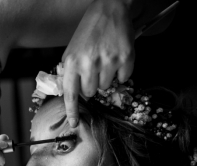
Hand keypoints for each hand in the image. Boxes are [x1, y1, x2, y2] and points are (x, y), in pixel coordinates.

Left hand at [61, 0, 135, 126]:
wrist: (111, 9)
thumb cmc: (89, 31)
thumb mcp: (72, 50)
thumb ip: (71, 72)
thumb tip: (74, 93)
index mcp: (72, 62)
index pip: (70, 94)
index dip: (72, 111)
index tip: (73, 123)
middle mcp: (89, 64)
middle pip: (91, 93)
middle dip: (92, 85)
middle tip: (94, 69)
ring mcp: (108, 62)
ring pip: (106, 87)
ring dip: (106, 77)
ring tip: (105, 59)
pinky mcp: (125, 59)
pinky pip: (123, 79)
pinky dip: (121, 72)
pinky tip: (117, 57)